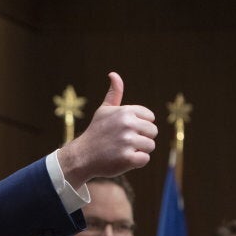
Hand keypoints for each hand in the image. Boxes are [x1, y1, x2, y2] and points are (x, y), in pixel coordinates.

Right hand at [59, 72, 156, 186]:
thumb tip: (113, 74)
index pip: (150, 118)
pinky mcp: (128, 158)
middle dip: (141, 138)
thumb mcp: (104, 110)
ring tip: (122, 150)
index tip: (125, 130)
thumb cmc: (96, 132)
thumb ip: (114, 93)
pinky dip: (136, 162)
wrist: (82, 156)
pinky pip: (145, 159)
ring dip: (139, 150)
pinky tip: (122, 159)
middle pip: (153, 132)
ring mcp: (128, 142)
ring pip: (150, 146)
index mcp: (125, 111)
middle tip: (123, 142)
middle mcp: (127, 124)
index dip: (140, 125)